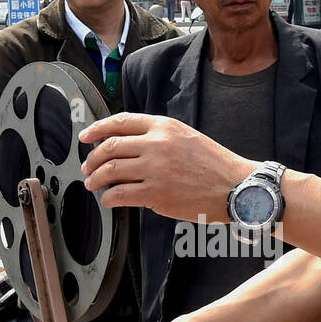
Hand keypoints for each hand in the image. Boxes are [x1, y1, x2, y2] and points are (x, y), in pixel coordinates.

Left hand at [79, 112, 253, 220]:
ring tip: (93, 184)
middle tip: (87, 166)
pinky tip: (109, 199)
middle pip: (110, 147)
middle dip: (92, 158)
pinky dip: (108, 197)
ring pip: (110, 171)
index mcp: (163, 126)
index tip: (85, 137)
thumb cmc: (213, 164)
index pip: (120, 122)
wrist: (235, 186)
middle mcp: (156, 144)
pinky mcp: (155, 194)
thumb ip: (158, 136)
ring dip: (96, 179)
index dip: (97, 129)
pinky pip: (120, 194)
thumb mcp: (185, 136)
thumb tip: (127, 143)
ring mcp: (155, 169)